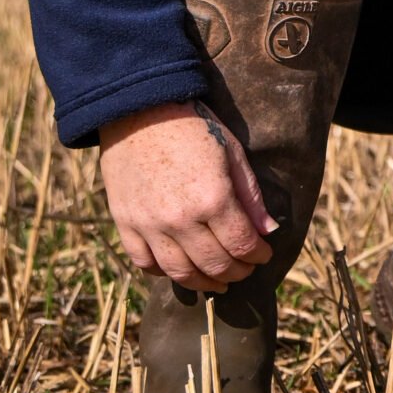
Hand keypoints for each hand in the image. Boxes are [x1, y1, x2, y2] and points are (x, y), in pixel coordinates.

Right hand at [96, 100, 275, 292]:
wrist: (139, 110)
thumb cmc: (193, 127)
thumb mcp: (232, 153)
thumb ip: (250, 197)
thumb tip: (267, 232)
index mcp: (213, 198)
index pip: (242, 245)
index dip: (258, 256)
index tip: (263, 255)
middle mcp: (181, 219)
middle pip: (214, 264)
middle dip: (236, 273)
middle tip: (243, 271)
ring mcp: (149, 225)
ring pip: (180, 272)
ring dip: (203, 282)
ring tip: (216, 281)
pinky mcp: (125, 223)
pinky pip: (144, 262)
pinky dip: (163, 272)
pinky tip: (179, 267)